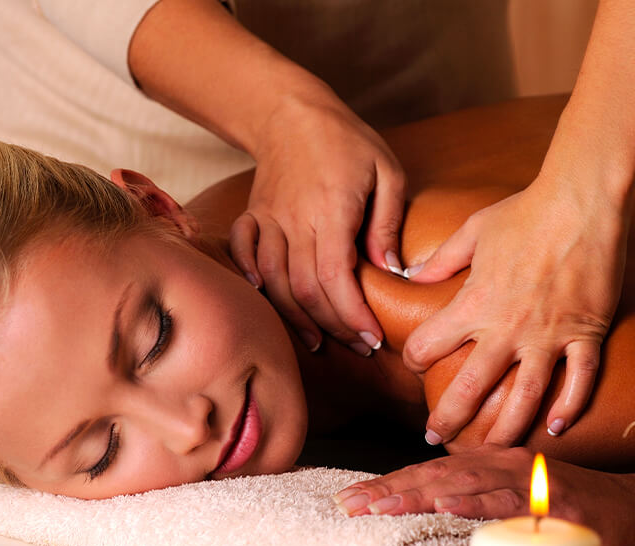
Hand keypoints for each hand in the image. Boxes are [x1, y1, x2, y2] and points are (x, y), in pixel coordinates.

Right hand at [228, 84, 406, 354]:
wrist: (291, 112)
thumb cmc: (347, 141)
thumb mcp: (387, 171)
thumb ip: (388, 223)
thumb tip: (391, 270)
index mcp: (332, 210)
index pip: (336, 278)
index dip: (352, 315)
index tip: (372, 337)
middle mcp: (294, 220)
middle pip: (306, 289)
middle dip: (333, 326)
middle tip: (358, 345)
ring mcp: (268, 219)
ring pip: (274, 282)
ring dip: (297, 317)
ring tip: (319, 341)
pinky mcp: (253, 217)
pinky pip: (243, 256)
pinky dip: (253, 283)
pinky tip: (270, 304)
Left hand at [331, 446, 634, 545]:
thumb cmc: (575, 504)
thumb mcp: (518, 495)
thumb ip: (481, 496)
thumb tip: (437, 506)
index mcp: (491, 462)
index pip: (430, 473)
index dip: (389, 483)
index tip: (352, 499)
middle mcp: (503, 463)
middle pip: (435, 475)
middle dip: (388, 489)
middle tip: (348, 504)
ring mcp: (527, 480)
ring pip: (461, 484)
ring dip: (416, 494)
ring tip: (380, 506)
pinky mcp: (550, 501)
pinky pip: (506, 501)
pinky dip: (473, 502)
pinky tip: (445, 505)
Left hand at [404, 175, 624, 444]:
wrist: (581, 199)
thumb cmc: (525, 209)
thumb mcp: (473, 231)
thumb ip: (440, 260)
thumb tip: (412, 274)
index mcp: (475, 302)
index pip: (428, 344)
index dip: (414, 356)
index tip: (414, 362)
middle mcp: (508, 327)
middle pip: (470, 387)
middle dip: (448, 418)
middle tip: (434, 437)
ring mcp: (550, 335)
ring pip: (525, 398)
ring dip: (505, 430)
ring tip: (490, 451)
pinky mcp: (586, 333)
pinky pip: (579, 381)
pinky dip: (570, 408)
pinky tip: (557, 428)